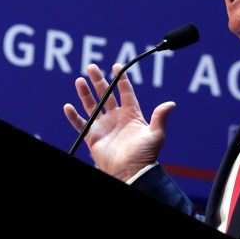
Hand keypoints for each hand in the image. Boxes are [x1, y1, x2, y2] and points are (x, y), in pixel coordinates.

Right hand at [63, 63, 175, 181]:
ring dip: (85, 93)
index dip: (121, 79)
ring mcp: (104, 126)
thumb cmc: (145, 155)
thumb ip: (160, 118)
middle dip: (98, 81)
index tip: (116, 66)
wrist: (130, 172)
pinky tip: (68, 107)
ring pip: (91, 105)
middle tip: (91, 67)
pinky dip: (73, 116)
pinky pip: (80, 124)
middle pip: (106, 95)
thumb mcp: (155, 135)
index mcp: (131, 114)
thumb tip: (171, 104)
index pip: (125, 92)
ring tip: (79, 80)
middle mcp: (116, 118)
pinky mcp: (93, 137)